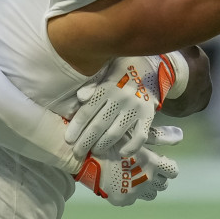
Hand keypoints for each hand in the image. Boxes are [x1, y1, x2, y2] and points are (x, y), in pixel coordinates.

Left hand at [65, 54, 181, 156]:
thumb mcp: (104, 71)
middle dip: (85, 142)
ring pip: (115, 133)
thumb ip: (92, 85)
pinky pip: (140, 135)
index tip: (68, 140)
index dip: (76, 127)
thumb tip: (80, 98)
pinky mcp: (148, 115)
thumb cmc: (121, 70)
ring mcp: (135, 108)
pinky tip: (122, 153)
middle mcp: (120, 98)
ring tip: (95, 152)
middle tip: (77, 153)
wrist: (151, 66)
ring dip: (103, 145)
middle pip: (98, 125)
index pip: (87, 111)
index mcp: (106, 87)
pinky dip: (131, 147)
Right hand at [73, 146, 178, 206]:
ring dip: (147, 185)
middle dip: (157, 175)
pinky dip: (131, 192)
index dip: (167, 165)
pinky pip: (134, 198)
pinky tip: (121, 181)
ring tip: (134, 175)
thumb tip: (180, 136)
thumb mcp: (134, 135)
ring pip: (151, 194)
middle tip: (144, 166)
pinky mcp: (124, 200)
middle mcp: (147, 180)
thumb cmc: (111, 141)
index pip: (173, 171)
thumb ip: (158, 136)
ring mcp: (136, 193)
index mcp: (153, 164)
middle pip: (163, 184)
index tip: (158, 160)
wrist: (86, 158)